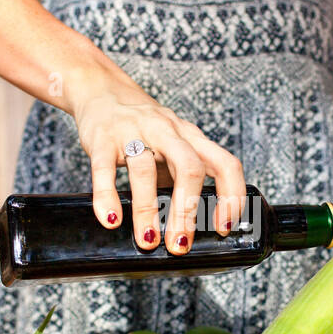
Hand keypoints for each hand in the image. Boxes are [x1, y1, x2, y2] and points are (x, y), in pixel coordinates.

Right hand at [71, 73, 245, 254]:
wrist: (101, 89)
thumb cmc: (142, 127)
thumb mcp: (172, 145)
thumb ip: (181, 176)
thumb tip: (188, 226)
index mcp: (190, 136)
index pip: (225, 163)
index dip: (231, 196)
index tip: (223, 226)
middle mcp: (166, 131)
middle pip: (189, 168)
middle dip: (187, 211)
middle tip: (180, 244)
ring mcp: (133, 132)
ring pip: (145, 170)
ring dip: (148, 210)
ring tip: (147, 240)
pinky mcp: (102, 138)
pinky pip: (104, 169)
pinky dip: (107, 197)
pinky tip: (111, 219)